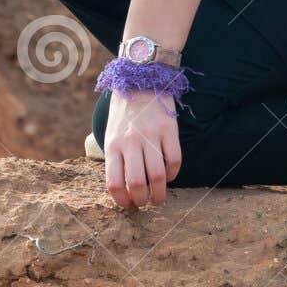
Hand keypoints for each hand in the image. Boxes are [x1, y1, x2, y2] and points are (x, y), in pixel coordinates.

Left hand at [104, 90, 181, 209]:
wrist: (139, 81)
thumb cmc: (124, 114)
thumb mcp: (111, 135)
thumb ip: (116, 159)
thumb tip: (124, 190)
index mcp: (113, 145)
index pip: (114, 183)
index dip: (122, 201)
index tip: (128, 205)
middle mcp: (131, 141)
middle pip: (137, 183)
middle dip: (142, 201)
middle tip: (145, 204)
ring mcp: (151, 135)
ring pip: (158, 175)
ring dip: (160, 194)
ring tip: (159, 199)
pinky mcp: (169, 129)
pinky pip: (174, 160)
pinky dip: (173, 174)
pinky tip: (169, 176)